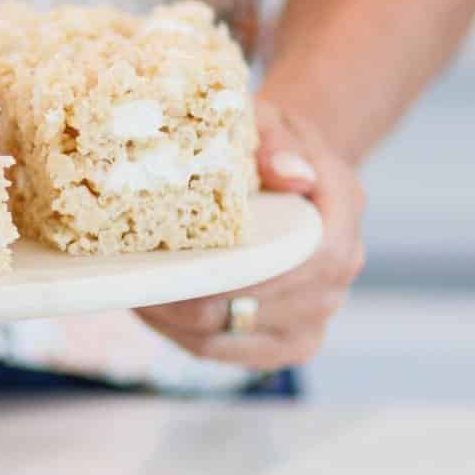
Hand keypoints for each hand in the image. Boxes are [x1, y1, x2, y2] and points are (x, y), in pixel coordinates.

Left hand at [134, 99, 365, 371]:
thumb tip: (289, 174)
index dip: (242, 269)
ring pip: (232, 335)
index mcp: (341, 219)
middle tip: (135, 275)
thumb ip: (278, 143)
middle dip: (193, 294)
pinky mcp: (284, 344)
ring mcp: (313, 318)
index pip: (301, 261)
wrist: (286, 171)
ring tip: (133, 288)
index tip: (183, 259)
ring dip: (176, 317)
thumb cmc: (269, 143)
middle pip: (257, 306)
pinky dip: (180, 334)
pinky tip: (150, 307)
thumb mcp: (272, 122)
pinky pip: (225, 351)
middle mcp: (337, 278)